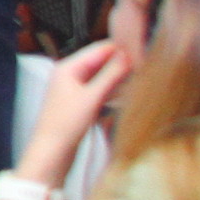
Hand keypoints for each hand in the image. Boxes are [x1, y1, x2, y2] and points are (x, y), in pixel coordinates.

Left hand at [17, 39, 129, 185]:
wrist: (52, 151)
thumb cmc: (66, 123)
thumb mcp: (92, 97)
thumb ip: (110, 76)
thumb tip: (128, 55)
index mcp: (68, 67)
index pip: (98, 49)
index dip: (120, 48)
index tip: (143, 48)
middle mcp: (69, 73)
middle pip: (100, 61)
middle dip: (121, 62)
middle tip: (147, 63)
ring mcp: (74, 88)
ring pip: (102, 76)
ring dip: (119, 76)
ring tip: (142, 75)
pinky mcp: (80, 102)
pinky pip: (100, 89)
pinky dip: (113, 89)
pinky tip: (128, 92)